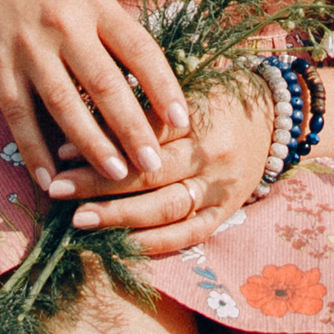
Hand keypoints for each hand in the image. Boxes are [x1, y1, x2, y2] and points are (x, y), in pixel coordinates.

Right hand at [0, 0, 189, 190]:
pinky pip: (19, 115)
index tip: (182, 122)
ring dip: (91, 145)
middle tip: (154, 165)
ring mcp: (28, 46)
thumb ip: (119, 33)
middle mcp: (64, 24)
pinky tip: (50, 180)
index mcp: (96, 5)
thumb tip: (161, 83)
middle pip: (105, 82)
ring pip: (64, 103)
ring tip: (117, 176)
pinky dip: (34, 150)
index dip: (163, 86)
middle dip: (132, 128)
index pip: (139, 49)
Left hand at [48, 82, 272, 260]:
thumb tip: (84, 120)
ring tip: (79, 220)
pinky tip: (119, 245)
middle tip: (57, 189)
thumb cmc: (218, 98)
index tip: (60, 150)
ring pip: (164, 209)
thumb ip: (144, 106)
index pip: (143, 133)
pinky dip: (153, 244)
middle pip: (148, 174)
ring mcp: (221, 189)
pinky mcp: (226, 214)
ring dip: (118, 217)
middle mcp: (213, 156)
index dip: (101, 142)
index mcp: (201, 116)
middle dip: (98, 183)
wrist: (276, 119)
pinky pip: (187, 236)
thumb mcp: (186, 88)